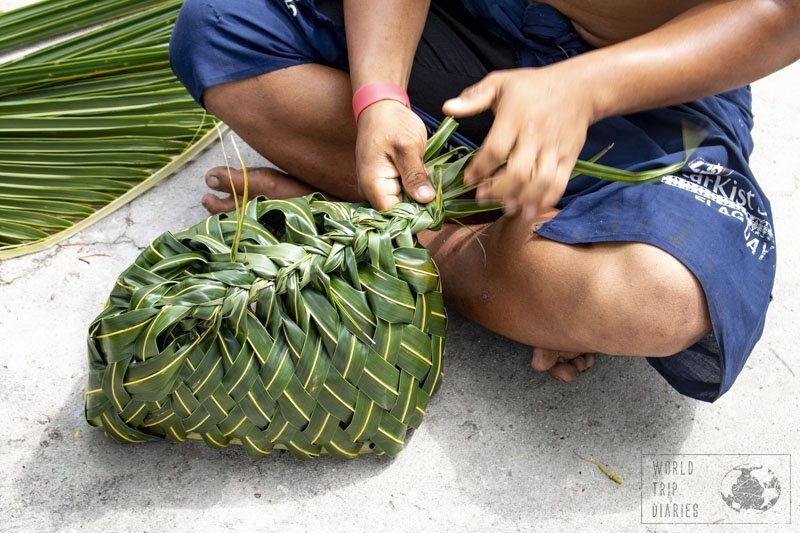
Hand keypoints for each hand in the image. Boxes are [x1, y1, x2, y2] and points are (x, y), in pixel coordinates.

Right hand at [355, 100, 433, 210]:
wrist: (381, 107)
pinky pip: (402, 195)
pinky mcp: (386, 183)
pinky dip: (415, 192)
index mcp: (372, 185)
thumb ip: (415, 174)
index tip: (434, 215)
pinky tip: (426, 187)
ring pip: (401, 205)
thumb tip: (425, 199)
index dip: (413, 217)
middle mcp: (371, 191)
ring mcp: (378, 188)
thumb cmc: (391, 123)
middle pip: (397, 213)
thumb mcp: (407, 146)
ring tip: (434, 194)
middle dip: (418, 210)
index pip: (392, 215)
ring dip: (418, 201)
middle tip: (439, 204)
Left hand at [443, 65, 597, 219]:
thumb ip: (474, 98)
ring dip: (522, 200)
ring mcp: (554, 148)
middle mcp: (536, 135)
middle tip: (482, 197)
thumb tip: (447, 108)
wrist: (579, 87)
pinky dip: (544, 201)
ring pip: (539, 182)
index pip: (495, 150)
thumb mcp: (501, 82)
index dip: (479, 169)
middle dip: (497, 191)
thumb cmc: (534, 86)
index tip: (468, 179)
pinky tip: (529, 210)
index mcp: (516, 117)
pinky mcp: (569, 157)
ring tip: (506, 208)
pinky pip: (559, 184)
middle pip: (517, 173)